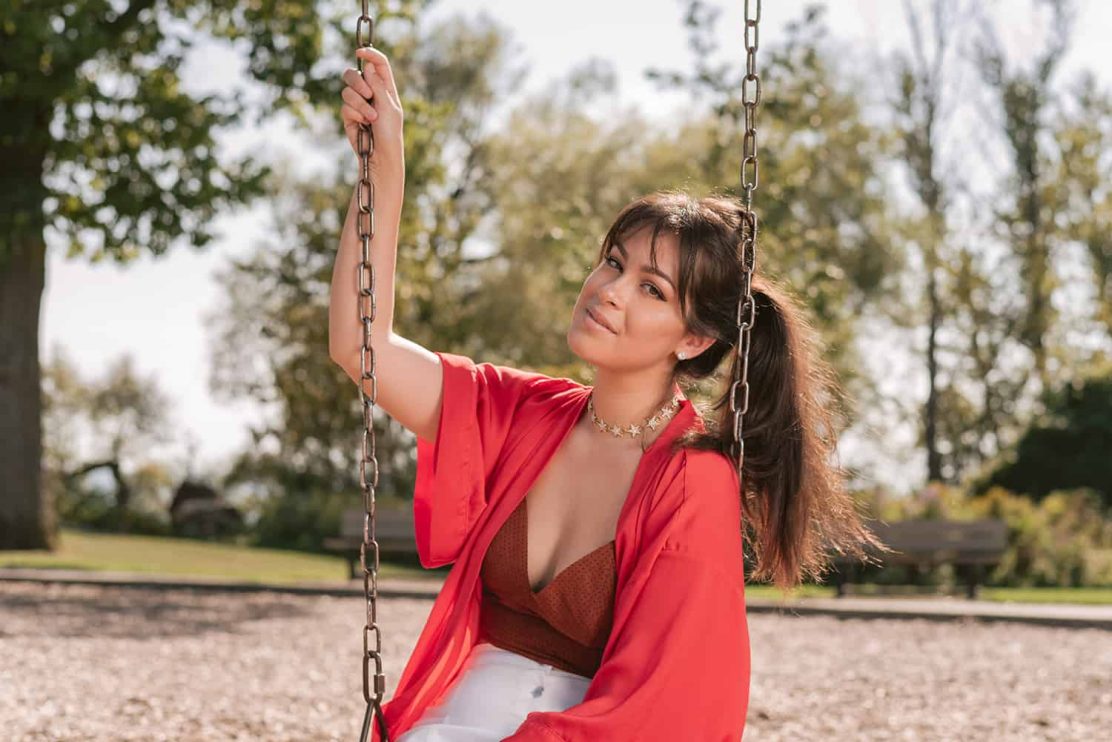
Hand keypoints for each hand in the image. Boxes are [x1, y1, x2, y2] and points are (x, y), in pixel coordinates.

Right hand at [341, 46, 403, 168]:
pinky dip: (355, 114)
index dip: (369, 54)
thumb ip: (378, 86)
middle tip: (368, 95)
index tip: (360, 52)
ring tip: (371, 118)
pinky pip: (345, 106)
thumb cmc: (390, 132)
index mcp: (386, 88)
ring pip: (347, 90)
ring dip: (359, 104)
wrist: (380, 155)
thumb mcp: (388, 107)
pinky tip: (363, 125)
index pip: (378, 64)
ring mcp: (358, 103)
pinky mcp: (349, 115)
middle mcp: (371, 93)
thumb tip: (368, 66)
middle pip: (355, 73)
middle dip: (358, 82)